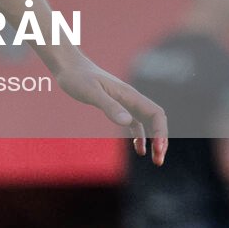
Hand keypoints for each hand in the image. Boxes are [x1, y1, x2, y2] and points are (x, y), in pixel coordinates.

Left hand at [52, 50, 167, 163]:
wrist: (68, 66)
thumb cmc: (77, 77)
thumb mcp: (91, 92)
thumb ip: (109, 106)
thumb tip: (127, 122)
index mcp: (129, 95)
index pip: (156, 114)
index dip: (160, 132)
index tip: (157, 149)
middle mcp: (131, 98)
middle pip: (155, 120)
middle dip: (161, 140)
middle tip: (158, 162)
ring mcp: (125, 102)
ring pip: (147, 123)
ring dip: (153, 141)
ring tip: (154, 160)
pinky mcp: (116, 106)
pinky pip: (135, 123)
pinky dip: (140, 137)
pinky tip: (138, 149)